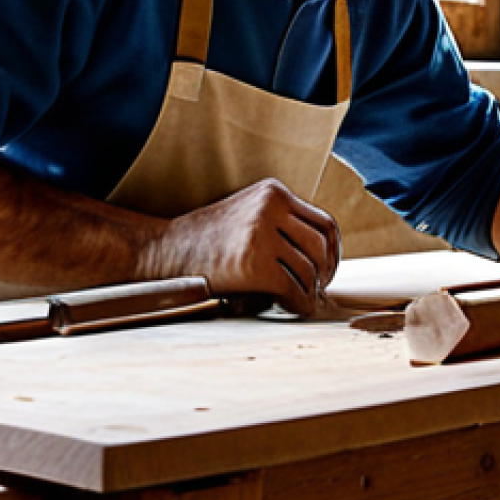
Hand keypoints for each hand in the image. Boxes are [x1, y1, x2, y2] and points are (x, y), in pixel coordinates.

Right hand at [136, 178, 340, 316]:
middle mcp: (270, 207)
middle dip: (325, 273)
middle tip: (317, 289)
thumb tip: (326, 257)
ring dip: (309, 291)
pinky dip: (298, 303)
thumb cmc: (209, 241)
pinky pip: (292, 288)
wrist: (164, 251)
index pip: (325, 222)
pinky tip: (292, 307)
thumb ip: (283, 225)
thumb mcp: (249, 215)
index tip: (328, 270)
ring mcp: (260, 233)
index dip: (334, 251)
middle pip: (321, 246)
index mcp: (273, 192)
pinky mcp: (252, 263)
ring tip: (300, 299)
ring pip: (309, 269)